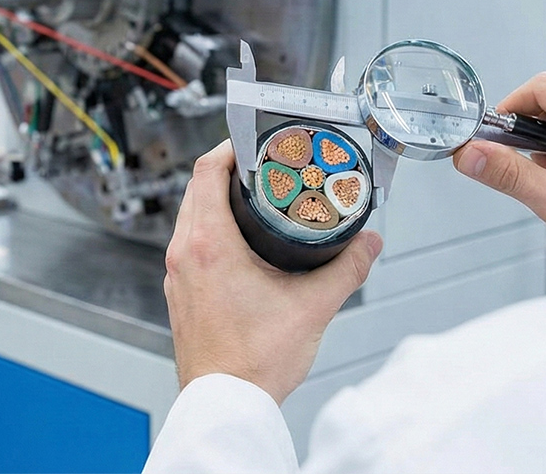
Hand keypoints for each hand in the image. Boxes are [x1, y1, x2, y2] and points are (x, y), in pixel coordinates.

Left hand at [164, 139, 382, 403]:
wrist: (227, 403)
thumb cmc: (254, 361)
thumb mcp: (313, 306)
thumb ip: (347, 268)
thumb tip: (369, 243)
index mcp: (208, 244)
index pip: (207, 170)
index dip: (230, 147)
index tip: (253, 142)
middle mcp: (183, 254)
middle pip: (196, 188)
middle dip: (227, 170)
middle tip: (260, 166)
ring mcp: (176, 275)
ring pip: (189, 216)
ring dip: (215, 200)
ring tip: (250, 199)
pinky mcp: (180, 294)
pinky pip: (188, 245)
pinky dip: (209, 231)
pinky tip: (237, 243)